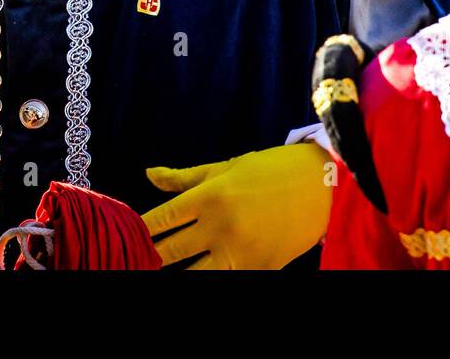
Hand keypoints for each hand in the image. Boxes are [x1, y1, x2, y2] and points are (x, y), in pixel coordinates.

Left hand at [142, 142, 334, 268]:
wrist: (324, 186)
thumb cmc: (271, 170)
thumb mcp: (227, 167)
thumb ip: (185, 178)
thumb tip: (149, 175)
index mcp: (210, 197)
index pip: (161, 220)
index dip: (139, 231)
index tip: (125, 236)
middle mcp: (221, 227)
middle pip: (170, 253)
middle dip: (150, 257)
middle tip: (134, 260)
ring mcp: (241, 253)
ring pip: (194, 276)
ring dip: (178, 273)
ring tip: (162, 269)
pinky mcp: (260, 270)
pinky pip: (226, 281)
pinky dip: (211, 277)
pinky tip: (201, 271)